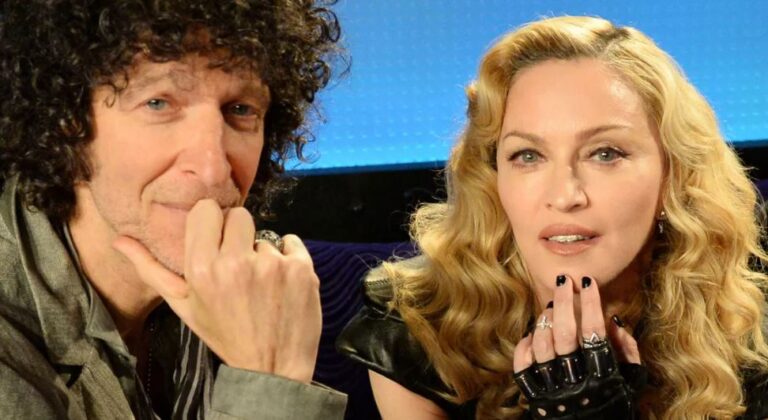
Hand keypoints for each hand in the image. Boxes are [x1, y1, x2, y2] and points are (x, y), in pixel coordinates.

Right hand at [113, 199, 321, 382]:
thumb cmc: (225, 334)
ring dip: (263, 254)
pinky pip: (291, 242)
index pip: (207, 210)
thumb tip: (119, 239)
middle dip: (238, 235)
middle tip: (239, 263)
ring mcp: (272, 265)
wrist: (272, 367)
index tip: (216, 240)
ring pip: (264, 235)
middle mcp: (236, 262)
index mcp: (202, 269)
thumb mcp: (184, 306)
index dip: (212, 224)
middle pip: (238, 215)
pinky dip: (289, 259)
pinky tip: (281, 284)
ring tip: (260, 284)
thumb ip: (151, 269)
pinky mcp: (302, 268)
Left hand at [512, 275, 646, 418]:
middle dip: (565, 303)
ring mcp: (552, 389)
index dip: (592, 304)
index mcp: (603, 378)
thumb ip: (628, 351)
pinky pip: (522, 364)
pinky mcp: (534, 396)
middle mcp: (576, 383)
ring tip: (553, 305)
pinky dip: (526, 344)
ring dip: (546, 320)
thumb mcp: (631, 380)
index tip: (588, 282)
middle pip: (565, 335)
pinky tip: (535, 333)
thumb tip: (614, 320)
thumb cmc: (614, 404)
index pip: (595, 333)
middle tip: (564, 281)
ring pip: (543, 346)